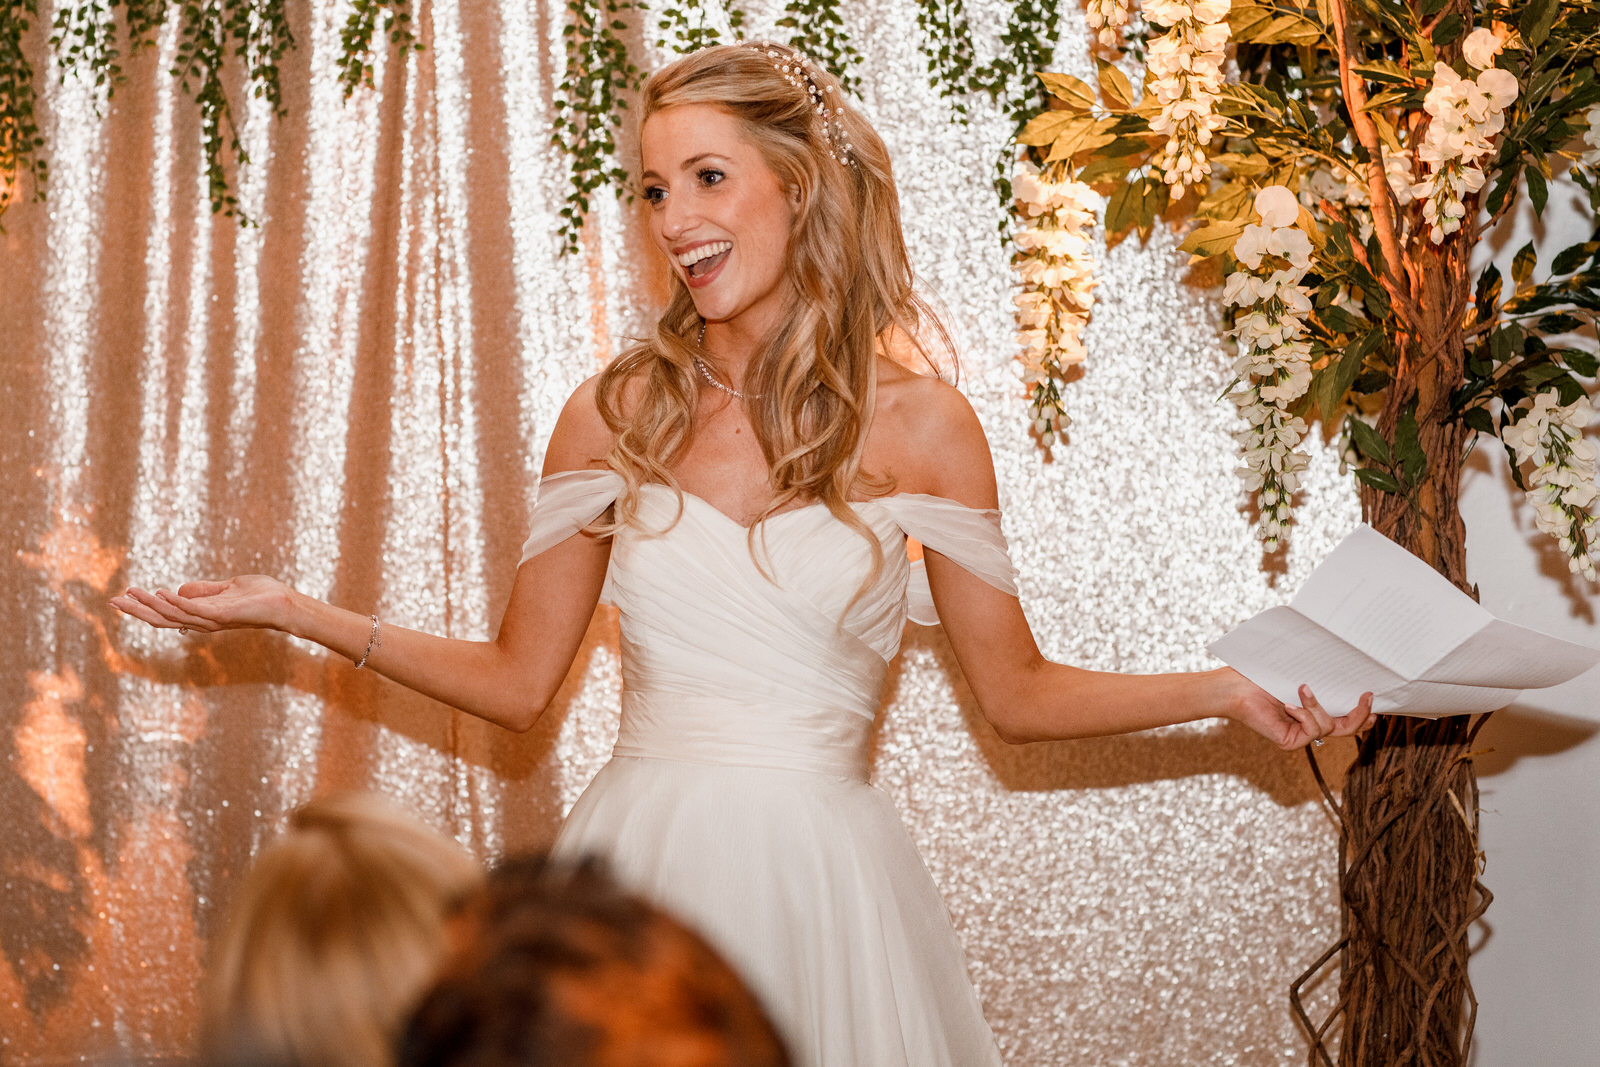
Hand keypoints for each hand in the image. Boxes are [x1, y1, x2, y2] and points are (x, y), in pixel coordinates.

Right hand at [111, 575, 297, 635]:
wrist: (286, 604)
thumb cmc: (261, 597)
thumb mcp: (228, 588)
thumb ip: (204, 590)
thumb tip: (178, 589)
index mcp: (202, 616)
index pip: (166, 614)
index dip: (144, 607)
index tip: (121, 597)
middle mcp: (203, 622)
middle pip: (162, 619)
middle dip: (137, 611)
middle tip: (111, 601)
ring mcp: (212, 620)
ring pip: (173, 615)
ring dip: (151, 605)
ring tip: (131, 594)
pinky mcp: (223, 615)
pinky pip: (195, 609)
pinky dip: (177, 602)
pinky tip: (162, 593)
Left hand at [1223, 669, 1375, 749]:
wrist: (1236, 686)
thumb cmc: (1263, 675)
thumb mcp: (1301, 674)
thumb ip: (1324, 677)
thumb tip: (1349, 663)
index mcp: (1315, 709)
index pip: (1347, 717)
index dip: (1364, 713)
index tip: (1373, 697)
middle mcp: (1310, 724)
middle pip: (1349, 728)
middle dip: (1361, 714)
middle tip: (1367, 696)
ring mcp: (1301, 735)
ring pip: (1331, 726)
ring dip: (1319, 707)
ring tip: (1302, 689)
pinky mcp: (1291, 742)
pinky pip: (1313, 730)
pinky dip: (1305, 715)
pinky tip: (1288, 705)